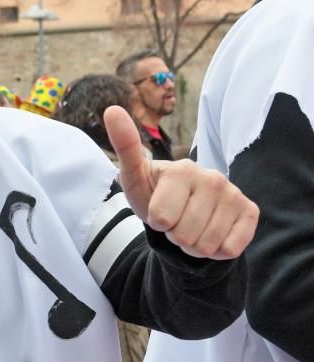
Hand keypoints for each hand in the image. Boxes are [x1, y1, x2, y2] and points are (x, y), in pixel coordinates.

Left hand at [105, 106, 258, 258]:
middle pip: (184, 235)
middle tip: (176, 221)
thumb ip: (125, 147)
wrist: (182, 209)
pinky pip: (230, 249)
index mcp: (182, 169)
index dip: (156, 222)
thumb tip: (111, 110)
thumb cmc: (154, 192)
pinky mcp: (250, 211)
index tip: (158, 210)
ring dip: (194, 245)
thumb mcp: (134, 176)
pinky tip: (212, 232)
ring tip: (191, 227)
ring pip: (207, 245)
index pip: (160, 219)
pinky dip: (216, 251)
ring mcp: (233, 194)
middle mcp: (213, 178)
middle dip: (175, 236)